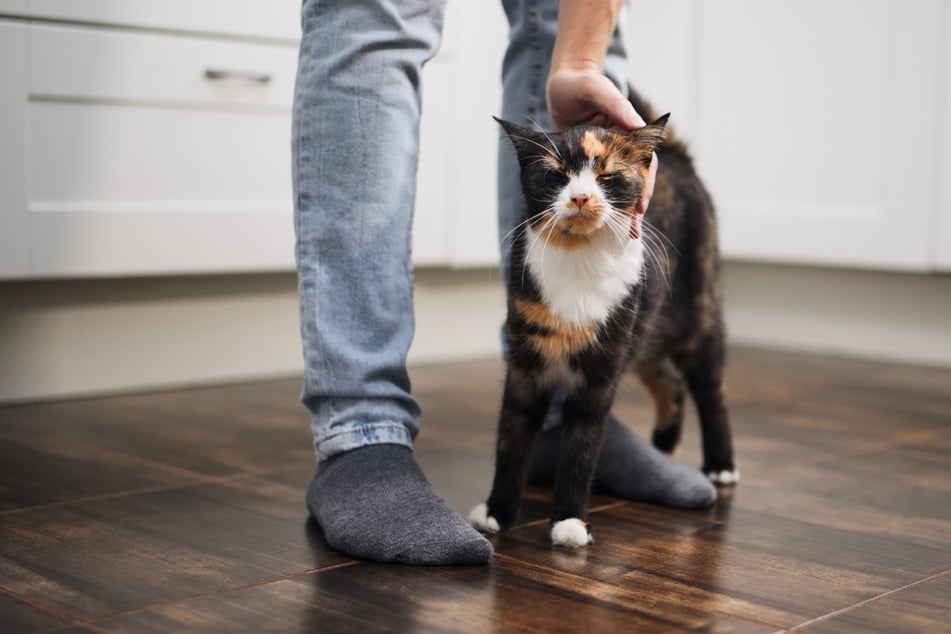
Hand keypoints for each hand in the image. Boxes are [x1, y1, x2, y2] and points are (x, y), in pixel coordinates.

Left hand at [546, 67, 657, 217]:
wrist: (564, 84)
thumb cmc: (580, 84)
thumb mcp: (597, 90)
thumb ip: (616, 106)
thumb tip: (637, 125)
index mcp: (631, 133)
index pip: (645, 164)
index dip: (644, 187)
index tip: (640, 207)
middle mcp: (625, 148)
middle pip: (637, 182)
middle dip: (636, 208)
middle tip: (632, 232)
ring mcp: (610, 157)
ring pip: (622, 188)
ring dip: (624, 211)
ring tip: (625, 235)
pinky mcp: (595, 163)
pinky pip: (604, 186)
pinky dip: (607, 203)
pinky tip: (605, 221)